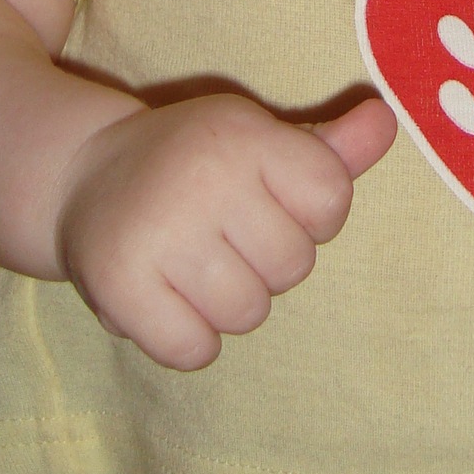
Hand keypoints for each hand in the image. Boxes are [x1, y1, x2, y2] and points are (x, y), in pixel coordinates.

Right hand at [53, 92, 396, 368]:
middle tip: (224, 233)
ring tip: (195, 265)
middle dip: (269, 261)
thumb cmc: (195, 160)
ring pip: (249, 313)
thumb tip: (388, 122)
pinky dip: (188, 338)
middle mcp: (202, 178)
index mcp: (243, 134)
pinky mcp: (119, 287)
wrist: (84, 174)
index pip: (331, 200)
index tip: (270, 199)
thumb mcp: (260, 139)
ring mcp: (158, 234)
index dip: (312, 214)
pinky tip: (168, 298)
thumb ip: (331, 148)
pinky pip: (196, 351)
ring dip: (229, 303)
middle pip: (294, 265)